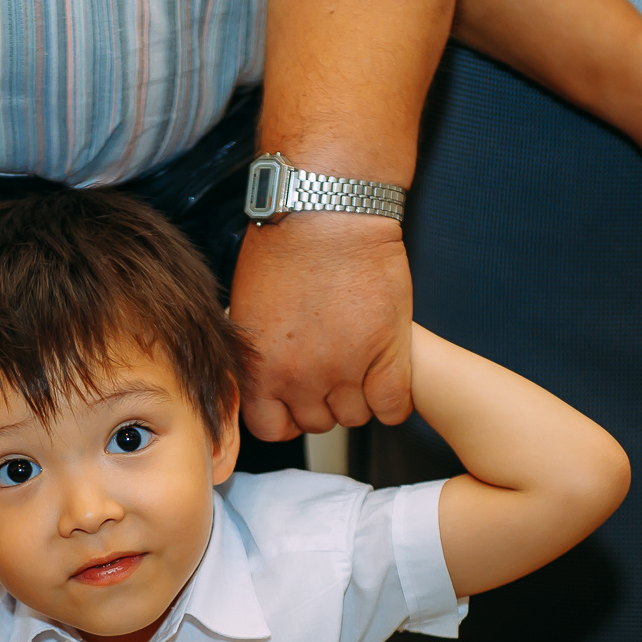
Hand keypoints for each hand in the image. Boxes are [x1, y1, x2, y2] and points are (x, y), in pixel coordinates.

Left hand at [229, 213, 412, 440]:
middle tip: (331, 371)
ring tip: (359, 365)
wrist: (327, 214)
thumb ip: (257, 353)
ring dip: (359, 398)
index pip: (271, 427)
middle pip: (317, 422)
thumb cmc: (283, 247)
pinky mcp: (388, 354)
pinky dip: (392, 401)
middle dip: (323, 402)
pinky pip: (393, 407)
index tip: (295, 401)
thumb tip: (261, 376)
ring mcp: (347, 370)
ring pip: (355, 416)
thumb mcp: (249, 309)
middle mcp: (301, 379)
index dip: (285, 416)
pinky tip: (387, 377)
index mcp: (262, 370)